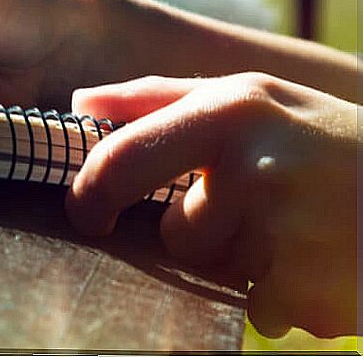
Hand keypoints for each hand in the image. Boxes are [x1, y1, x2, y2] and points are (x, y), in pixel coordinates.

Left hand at [65, 72, 359, 338]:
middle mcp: (254, 165)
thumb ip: (160, 99)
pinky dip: (289, 296)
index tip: (85, 215)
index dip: (91, 191)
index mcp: (230, 110)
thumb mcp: (253, 97)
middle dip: (204, 232)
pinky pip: (264, 311)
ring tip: (305, 226)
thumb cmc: (326, 139)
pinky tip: (327, 259)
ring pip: (222, 273)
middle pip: (177, 234)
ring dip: (253, 263)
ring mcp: (288, 229)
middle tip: (264, 207)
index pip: (124, 157)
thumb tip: (80, 102)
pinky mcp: (312, 287)